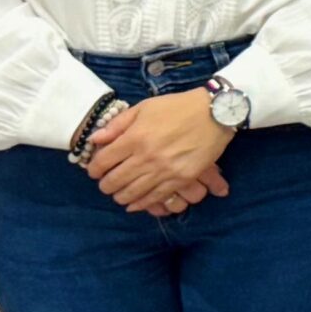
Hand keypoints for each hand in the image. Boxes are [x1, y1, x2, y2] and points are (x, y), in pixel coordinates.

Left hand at [85, 91, 236, 212]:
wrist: (216, 113)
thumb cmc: (179, 107)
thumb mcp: (145, 108)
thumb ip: (118, 124)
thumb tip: (95, 140)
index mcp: (135, 138)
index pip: (103, 162)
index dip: (94, 169)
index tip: (94, 171)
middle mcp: (146, 157)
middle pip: (114, 181)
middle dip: (105, 185)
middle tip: (106, 183)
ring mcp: (164, 170)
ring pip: (132, 193)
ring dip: (120, 196)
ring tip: (119, 194)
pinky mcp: (181, 179)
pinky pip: (156, 197)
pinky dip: (141, 204)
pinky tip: (135, 204)